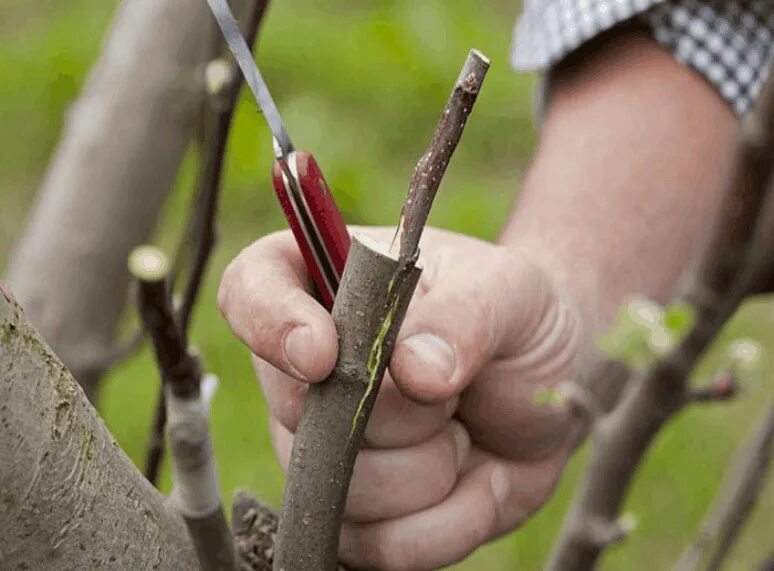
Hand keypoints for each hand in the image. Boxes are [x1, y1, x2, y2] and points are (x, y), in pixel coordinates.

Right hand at [218, 226, 585, 569]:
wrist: (548, 390)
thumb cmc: (516, 320)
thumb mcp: (508, 293)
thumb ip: (464, 318)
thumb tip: (412, 370)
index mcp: (329, 286)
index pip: (250, 290)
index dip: (269, 323)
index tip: (324, 354)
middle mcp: (310, 372)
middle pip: (300, 410)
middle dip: (398, 412)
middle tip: (454, 388)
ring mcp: (328, 449)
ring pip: (345, 489)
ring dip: (433, 468)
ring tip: (466, 428)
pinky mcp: (361, 515)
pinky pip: (379, 546)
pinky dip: (450, 521)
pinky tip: (481, 478)